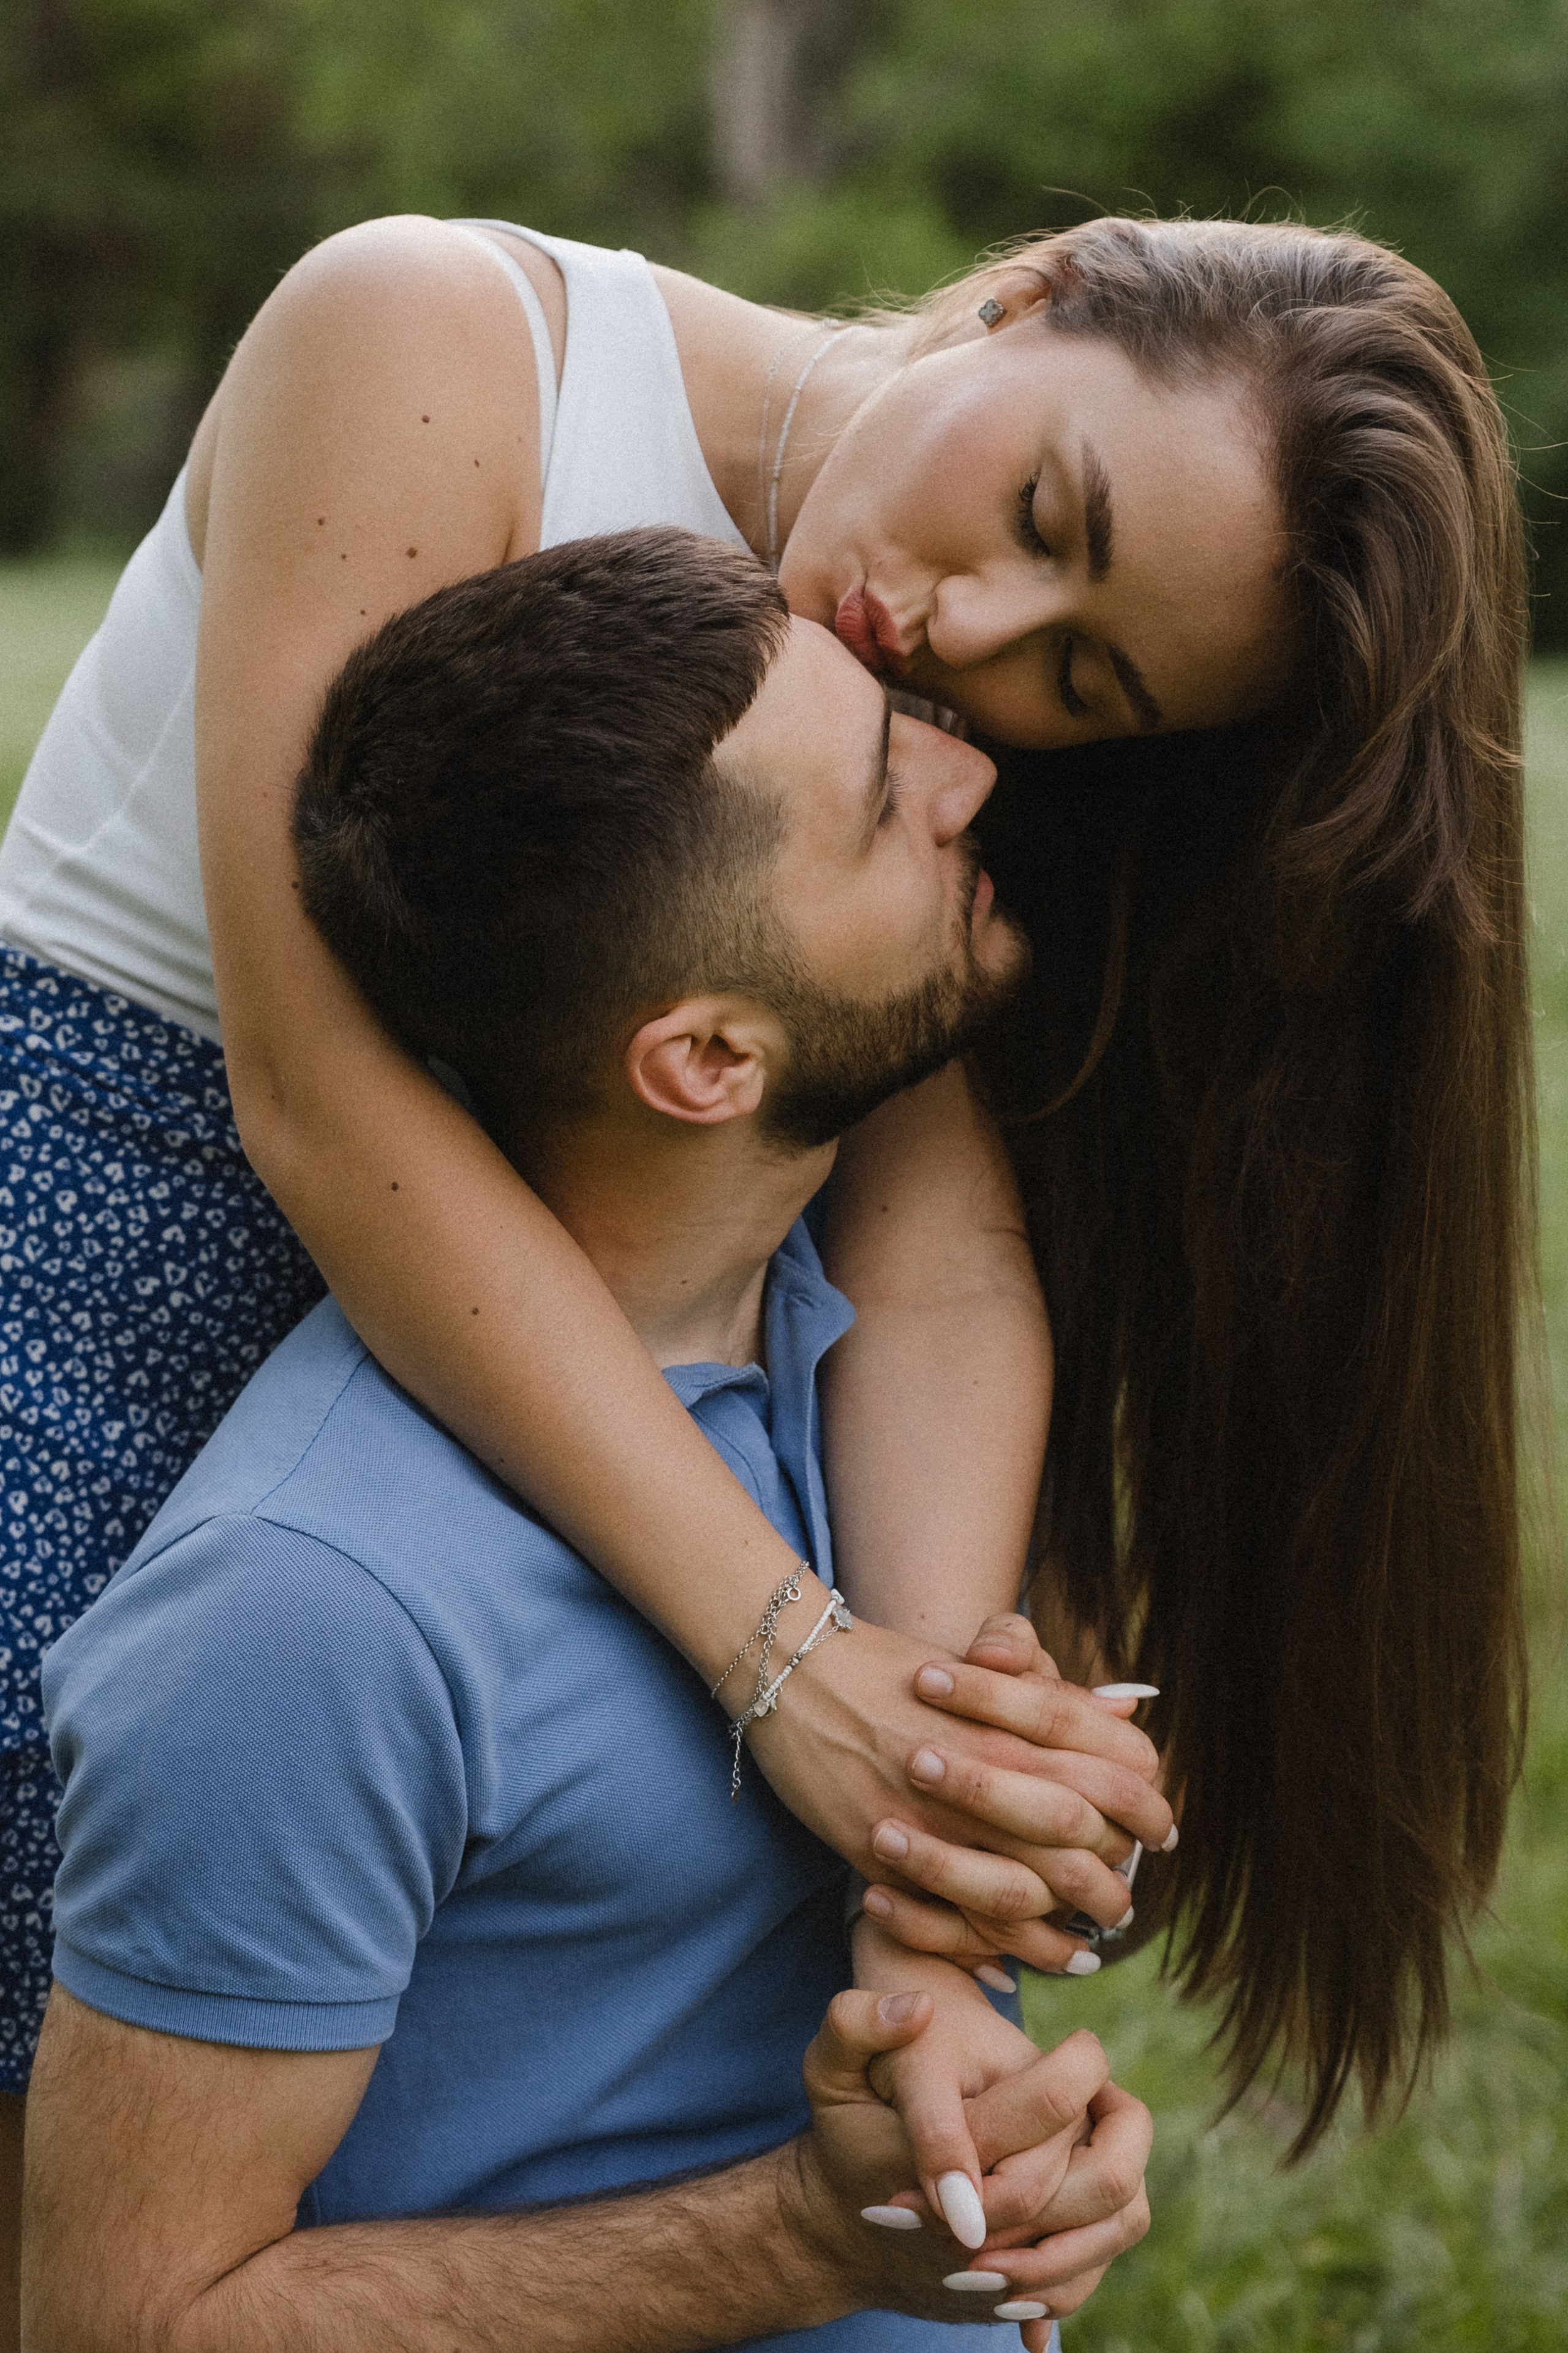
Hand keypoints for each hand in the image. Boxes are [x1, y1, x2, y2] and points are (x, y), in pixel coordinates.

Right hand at [744, 1613, 1171, 1940]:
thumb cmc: (890, 1662)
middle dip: (1116, 1879)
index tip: (1162, 1831)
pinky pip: (950, 1915)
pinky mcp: (883, 1848)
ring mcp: (932, 1812)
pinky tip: (1015, 1968)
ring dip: (1064, 1929)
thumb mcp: (977, 1660)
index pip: (1112, 1767)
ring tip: (1085, 1951)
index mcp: (1014, 1715)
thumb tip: (1127, 1717)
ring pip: (1025, 1889)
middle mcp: (983, 1765)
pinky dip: (990, 1949)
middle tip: (1126, 1905)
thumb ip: (1051, 1692)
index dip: (1148, 1805)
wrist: (792, 1666)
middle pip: (1083, 1837)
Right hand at [792, 1977, 1149, 2352]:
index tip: (1079, 2043)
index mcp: (951, 2153)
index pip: (1051, 2105)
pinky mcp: (1016, 2301)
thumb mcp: (829, 2069)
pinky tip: (1079, 2183)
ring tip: (1099, 2127)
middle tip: (1099, 2084)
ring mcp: (1007, 2273)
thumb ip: (854, 2025)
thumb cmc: (844, 2135)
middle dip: (1117, 2121)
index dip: (1082, 2065)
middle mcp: (985, 2226)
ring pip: (1113, 2226)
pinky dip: (1100, 2229)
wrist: (835, 2230)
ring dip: (1120, 2171)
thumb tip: (917, 2008)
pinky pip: (1094, 2271)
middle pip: (1102, 2179)